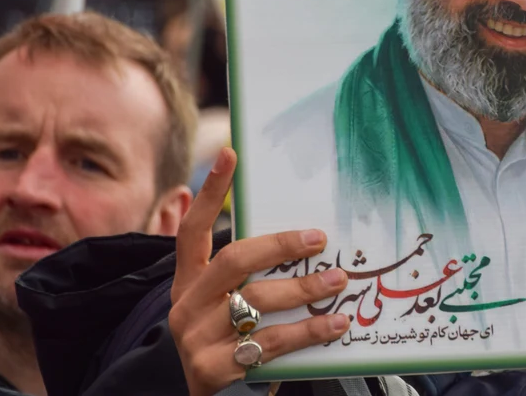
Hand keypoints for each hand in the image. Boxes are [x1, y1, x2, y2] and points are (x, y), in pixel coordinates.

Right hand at [168, 148, 350, 395]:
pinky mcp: (213, 370)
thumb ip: (250, 279)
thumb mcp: (228, 309)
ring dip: (304, 290)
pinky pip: (270, 344)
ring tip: (339, 281)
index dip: (209, 191)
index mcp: (188, 284)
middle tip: (318, 239)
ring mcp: (196, 340)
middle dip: (279, 246)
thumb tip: (308, 241)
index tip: (230, 154)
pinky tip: (336, 326)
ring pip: (256, 303)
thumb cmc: (229, 346)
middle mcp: (186, 307)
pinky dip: (308, 332)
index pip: (193, 229)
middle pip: (233, 261)